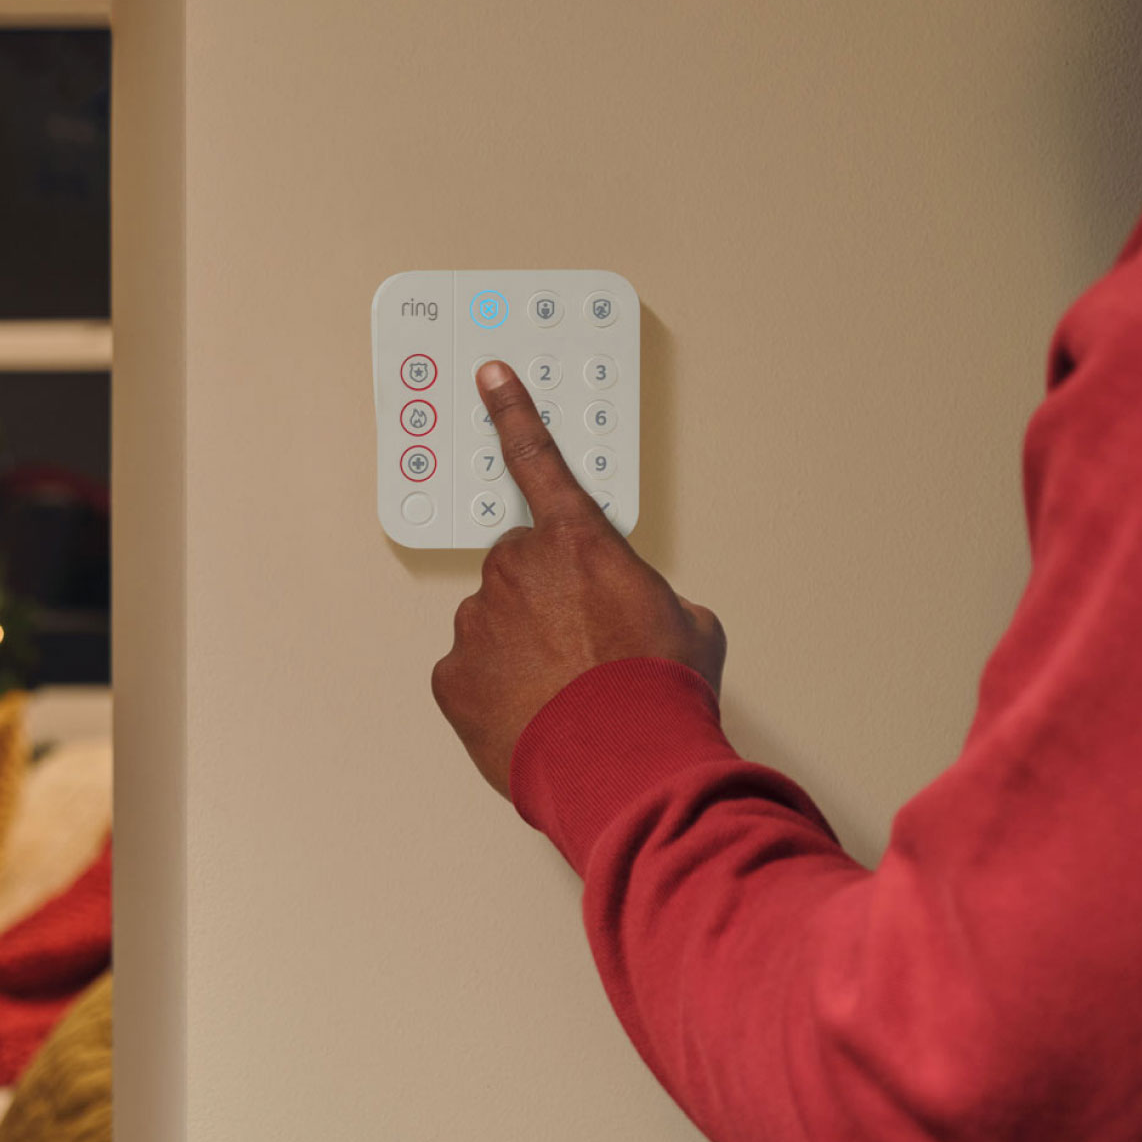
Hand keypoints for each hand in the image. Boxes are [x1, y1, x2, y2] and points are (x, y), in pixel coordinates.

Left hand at [432, 360, 727, 799]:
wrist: (623, 763)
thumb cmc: (660, 691)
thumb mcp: (689, 623)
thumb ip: (652, 595)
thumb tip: (648, 613)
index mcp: (579, 542)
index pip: (539, 461)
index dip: (513, 414)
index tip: (489, 378)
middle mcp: (518, 569)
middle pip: (521, 568)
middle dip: (544, 597)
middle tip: (580, 646)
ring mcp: (477, 622)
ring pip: (492, 622)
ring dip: (520, 646)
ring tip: (563, 692)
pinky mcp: (452, 675)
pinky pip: (469, 672)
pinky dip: (493, 690)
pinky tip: (530, 713)